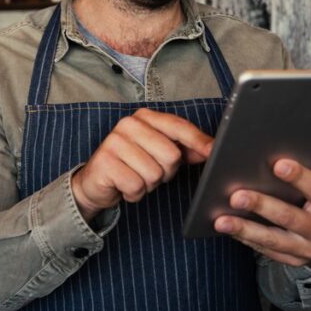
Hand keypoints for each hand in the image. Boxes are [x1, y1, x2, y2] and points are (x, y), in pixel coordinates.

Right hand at [71, 109, 212, 219]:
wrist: (95, 182)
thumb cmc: (131, 165)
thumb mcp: (158, 154)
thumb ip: (184, 149)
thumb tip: (211, 148)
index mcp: (145, 117)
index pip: (178, 127)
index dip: (198, 141)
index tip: (215, 152)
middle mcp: (128, 125)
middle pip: (171, 155)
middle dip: (165, 172)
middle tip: (150, 172)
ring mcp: (114, 142)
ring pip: (154, 174)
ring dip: (148, 185)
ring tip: (135, 178)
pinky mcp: (105, 163)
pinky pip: (136, 186)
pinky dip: (134, 193)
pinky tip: (124, 187)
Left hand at [214, 142, 310, 272]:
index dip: (299, 177)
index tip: (277, 164)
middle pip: (289, 217)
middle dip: (262, 205)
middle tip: (237, 195)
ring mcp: (306, 249)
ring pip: (273, 238)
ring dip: (245, 229)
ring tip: (221, 220)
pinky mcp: (291, 260)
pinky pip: (265, 250)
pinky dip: (245, 239)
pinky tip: (228, 229)